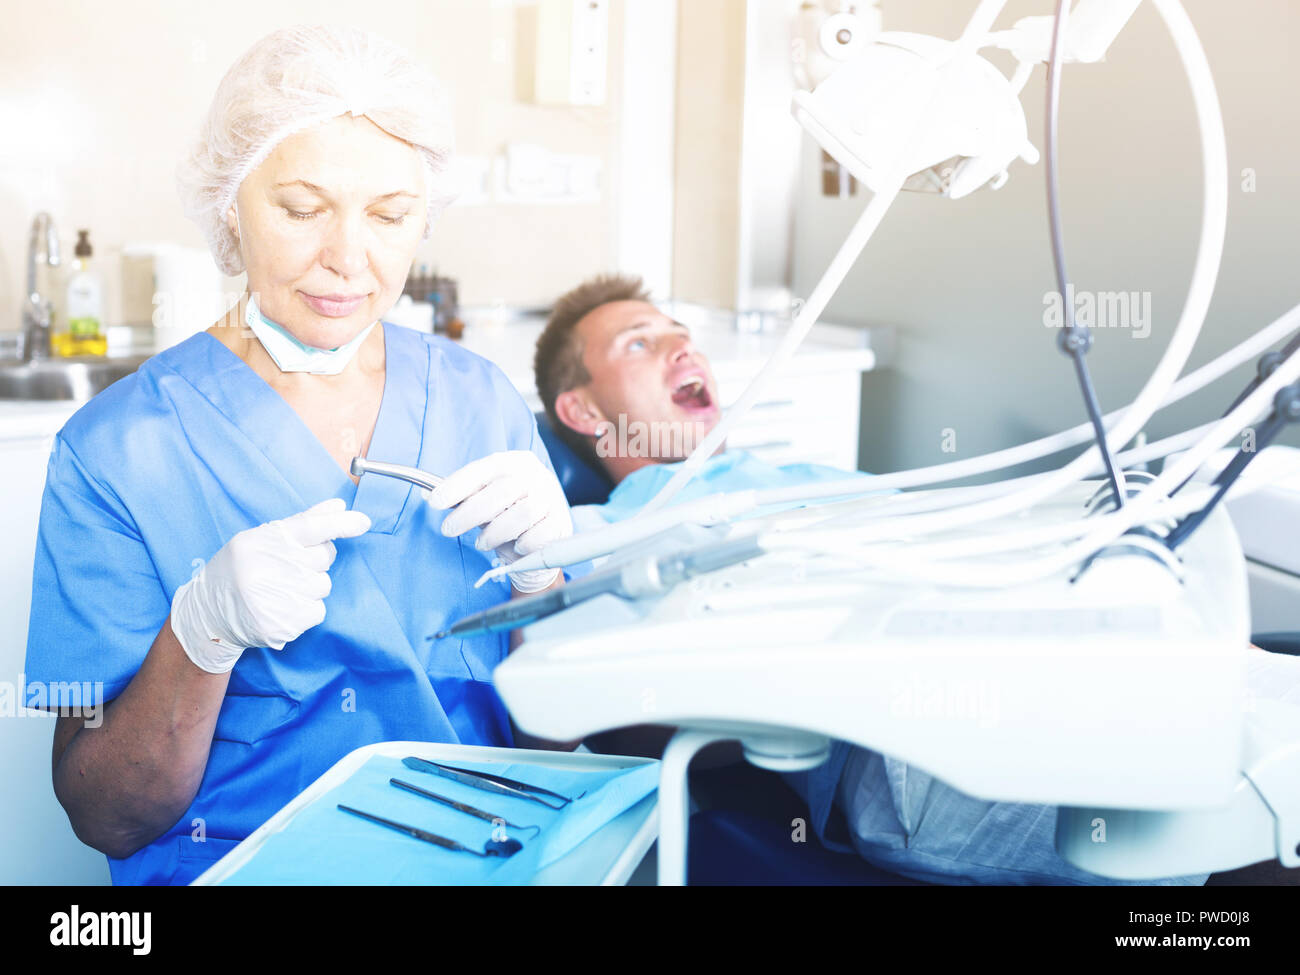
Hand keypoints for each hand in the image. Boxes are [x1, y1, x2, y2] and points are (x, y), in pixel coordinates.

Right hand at [170, 498, 370, 673]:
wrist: (208, 615)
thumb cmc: (239, 570)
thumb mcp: (261, 539)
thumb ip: (302, 523)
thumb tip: (338, 506)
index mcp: (265, 541)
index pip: (312, 526)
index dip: (342, 523)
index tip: (363, 522)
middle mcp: (271, 567)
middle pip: (325, 557)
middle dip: (316, 560)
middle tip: (290, 567)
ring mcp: (278, 597)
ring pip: (323, 585)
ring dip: (310, 587)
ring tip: (281, 589)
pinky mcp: (284, 624)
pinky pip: (317, 611)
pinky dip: (305, 610)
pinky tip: (281, 607)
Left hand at [426, 451, 571, 592]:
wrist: (540, 542)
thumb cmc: (507, 516)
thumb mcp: (484, 502)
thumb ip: (462, 498)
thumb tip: (428, 494)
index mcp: (516, 462)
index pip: (484, 469)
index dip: (458, 484)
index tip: (435, 501)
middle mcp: (536, 476)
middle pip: (502, 491)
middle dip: (469, 513)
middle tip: (448, 529)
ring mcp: (551, 499)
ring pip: (521, 514)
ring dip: (494, 532)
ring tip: (482, 543)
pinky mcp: (560, 524)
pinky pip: (538, 536)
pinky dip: (521, 544)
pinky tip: (514, 546)